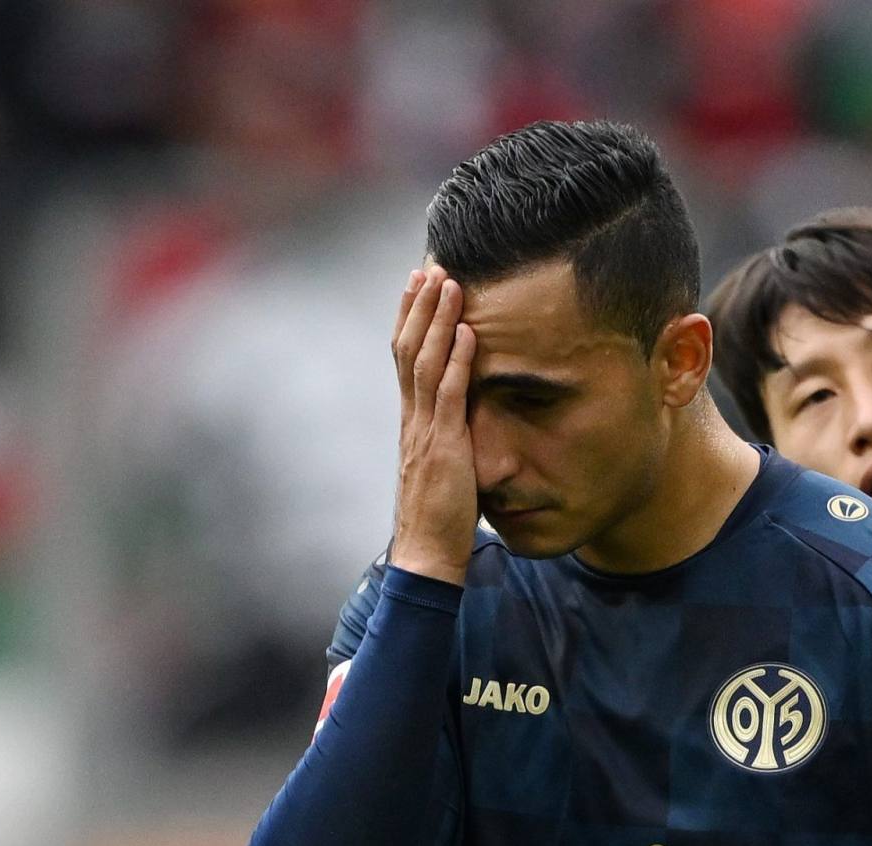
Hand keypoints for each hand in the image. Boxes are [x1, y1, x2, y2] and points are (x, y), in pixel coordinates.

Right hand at [388, 266, 477, 585]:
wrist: (426, 553)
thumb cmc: (438, 516)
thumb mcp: (442, 466)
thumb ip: (446, 438)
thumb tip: (461, 420)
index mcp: (410, 421)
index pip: (404, 359)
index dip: (410, 320)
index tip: (418, 287)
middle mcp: (411, 419)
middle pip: (406, 349)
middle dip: (418, 306)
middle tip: (428, 267)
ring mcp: (424, 430)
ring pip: (423, 362)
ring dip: (437, 320)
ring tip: (449, 282)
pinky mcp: (443, 446)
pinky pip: (448, 395)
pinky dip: (456, 360)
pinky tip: (468, 332)